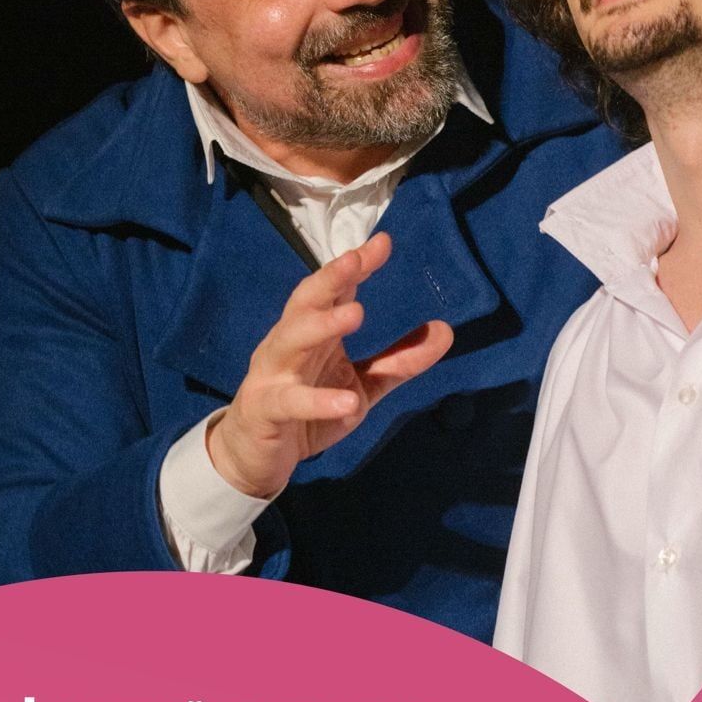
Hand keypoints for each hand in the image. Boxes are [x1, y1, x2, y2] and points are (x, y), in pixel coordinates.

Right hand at [207, 232, 452, 497]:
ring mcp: (273, 375)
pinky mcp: (265, 410)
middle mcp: (289, 343)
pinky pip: (289, 401)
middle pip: (305, 303)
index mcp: (313, 333)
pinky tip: (347, 402)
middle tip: (356, 260)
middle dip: (329, 279)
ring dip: (321, 324)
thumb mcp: (362, 386)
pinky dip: (317, 401)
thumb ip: (400, 361)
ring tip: (356, 313)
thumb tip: (446, 330)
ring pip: (290, 340)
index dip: (355, 267)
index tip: (382, 243)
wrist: (256, 458)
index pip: (334, 291)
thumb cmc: (308, 411)